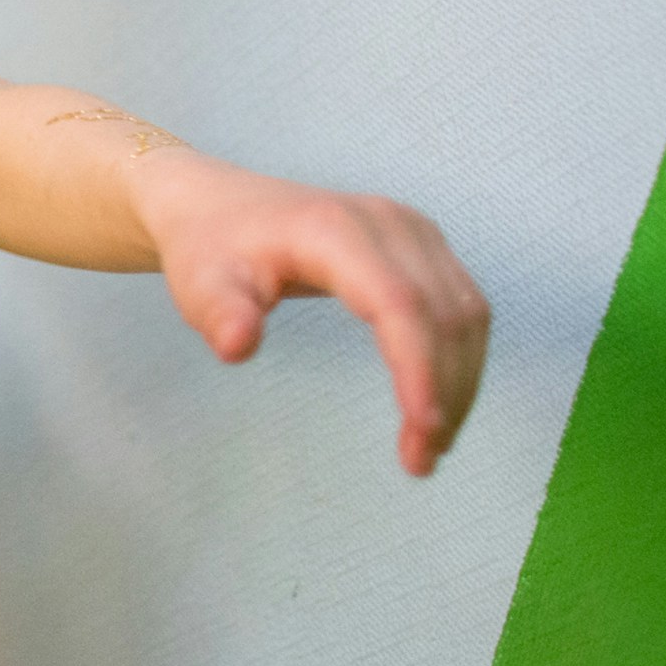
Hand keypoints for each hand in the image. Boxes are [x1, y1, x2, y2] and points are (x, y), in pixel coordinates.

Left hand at [133, 154, 490, 475]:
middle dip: (444, 392)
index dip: (419, 368)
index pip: (399, 304)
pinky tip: (438, 405)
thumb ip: (219, 315)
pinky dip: (459, 360)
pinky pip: (462, 306)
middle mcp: (388, 223)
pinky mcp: (424, 245)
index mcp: (335, 230)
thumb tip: (236, 347)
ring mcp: (413, 230)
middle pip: (444, 314)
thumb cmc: (211, 248)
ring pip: (466, 313)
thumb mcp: (199, 284)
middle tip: (421, 460)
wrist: (219, 205)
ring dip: (460, 382)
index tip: (423, 430)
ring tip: (431, 447)